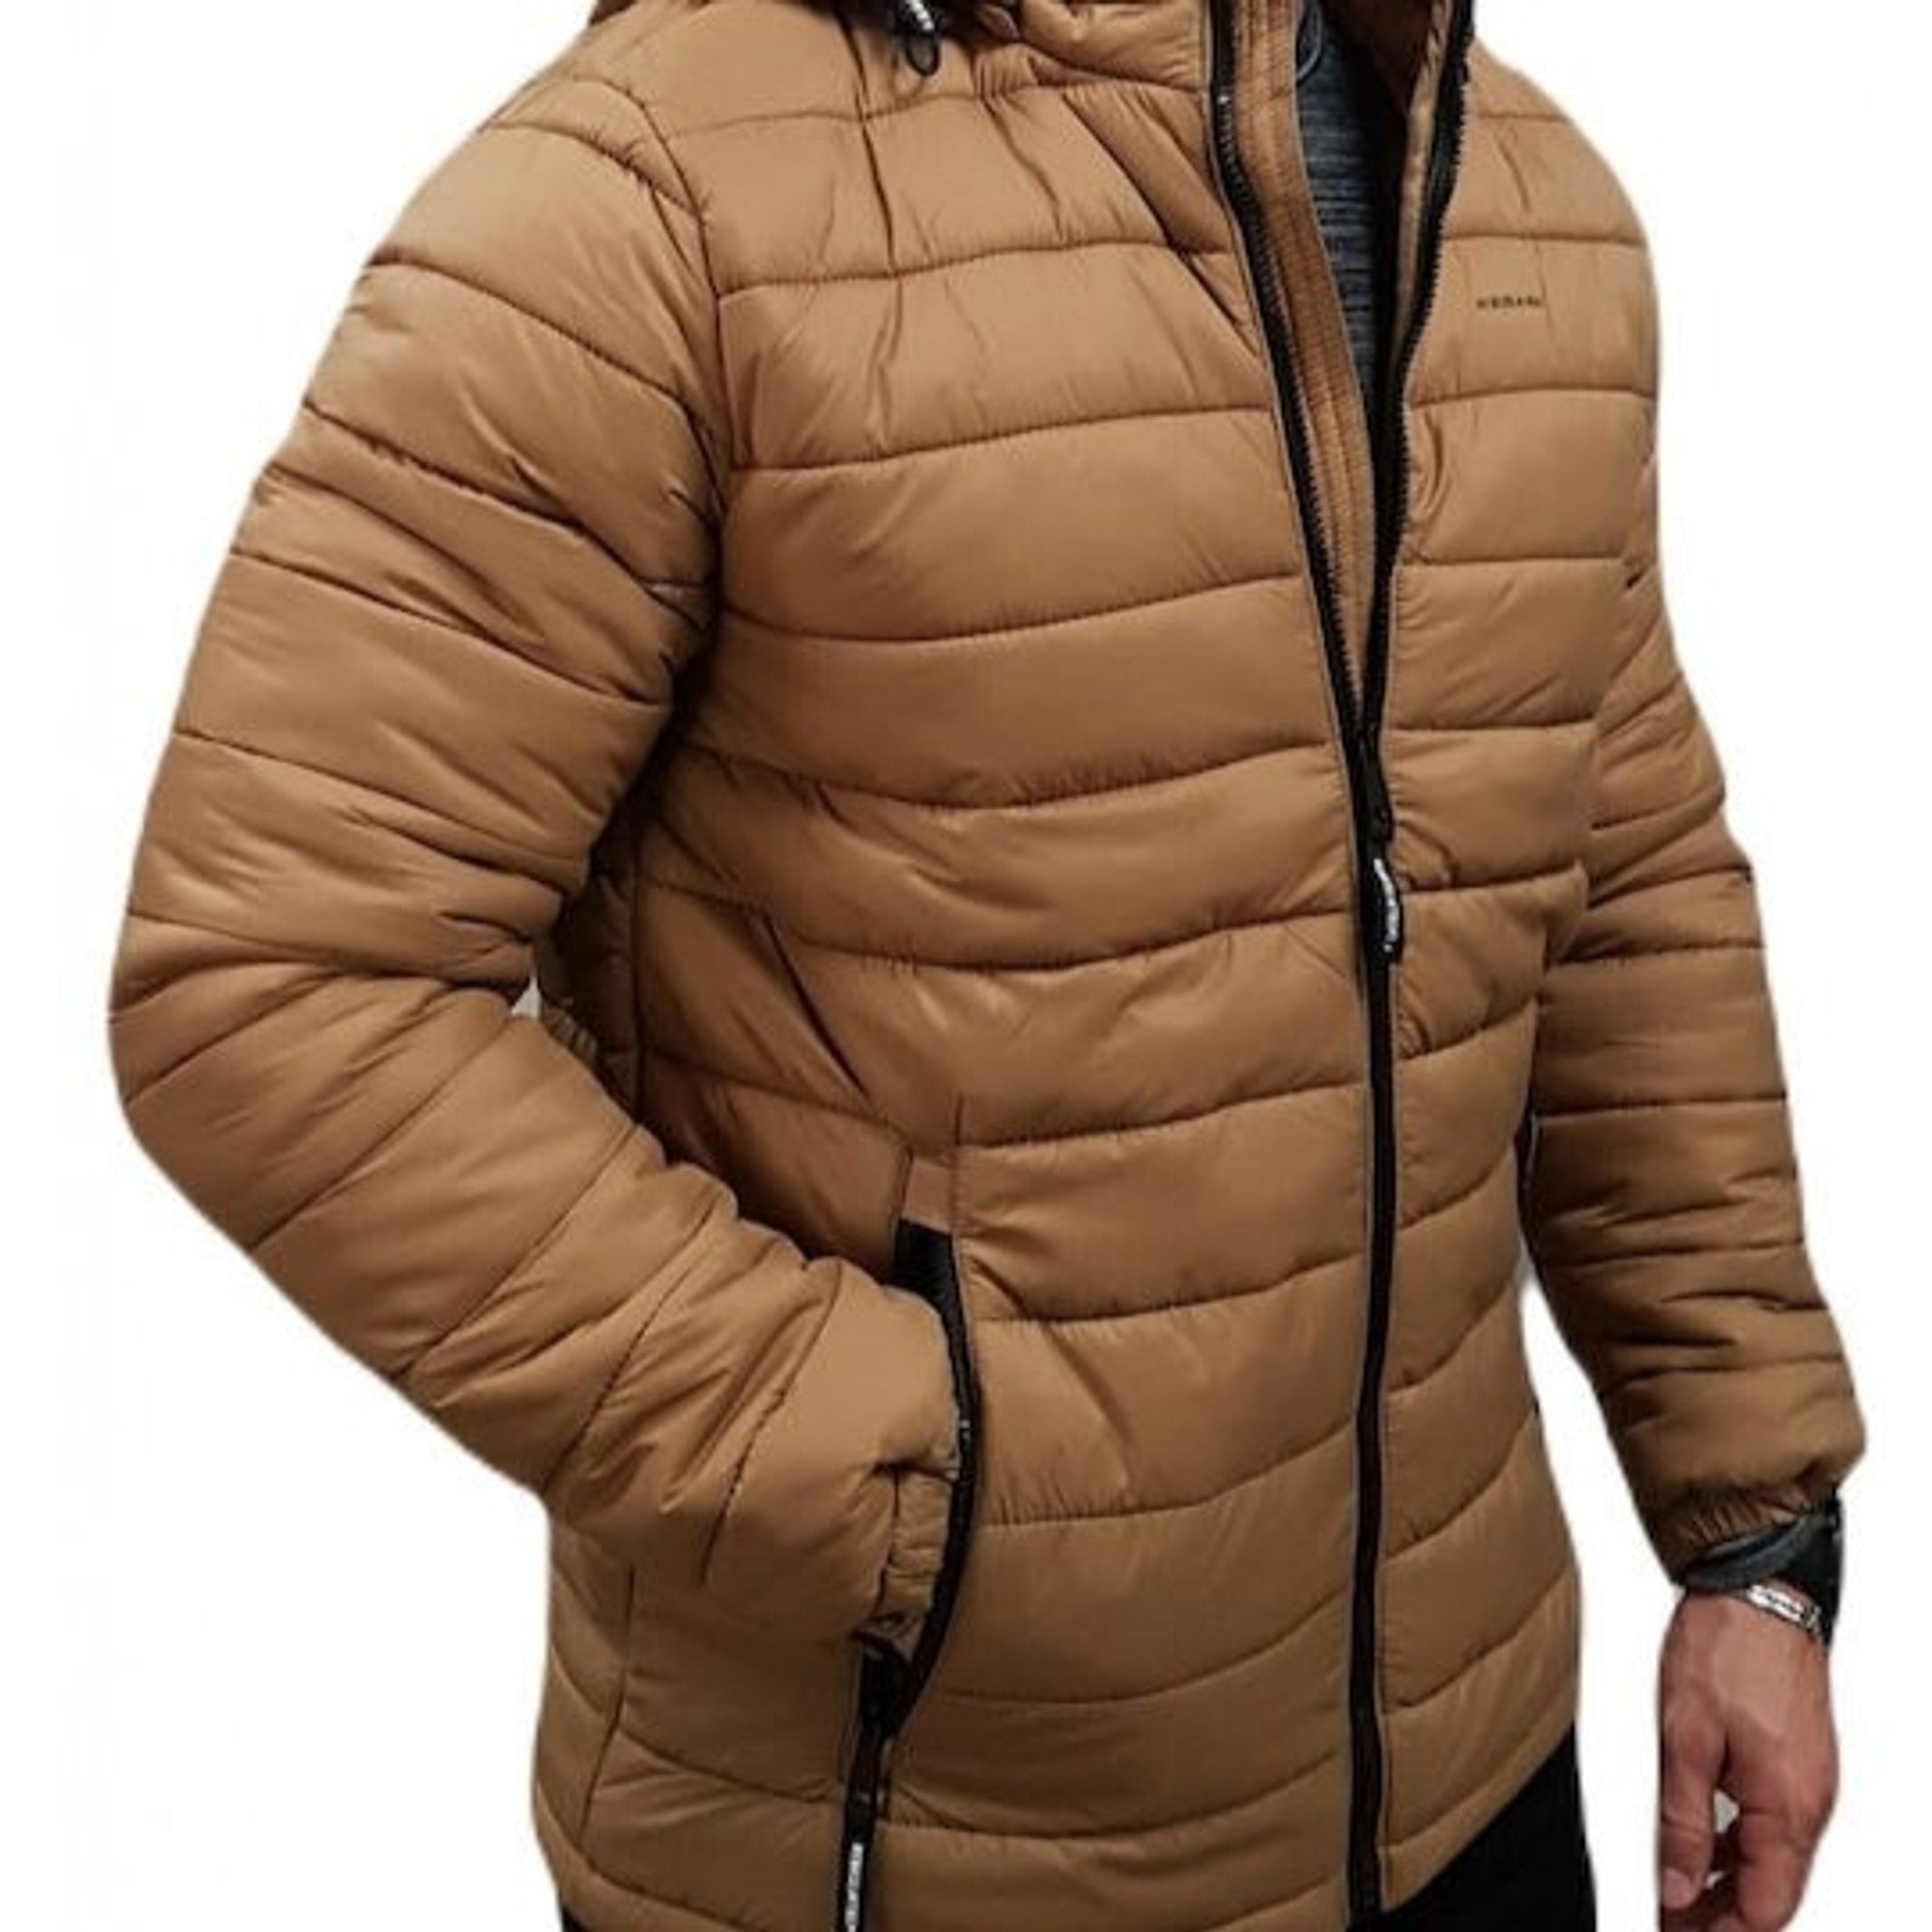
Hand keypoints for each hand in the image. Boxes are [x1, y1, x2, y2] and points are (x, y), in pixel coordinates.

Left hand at [1656, 1588, 1838, 1928]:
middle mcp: (1808, 1802)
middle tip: (1671, 1920)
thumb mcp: (1686, 1740)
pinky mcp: (1794, 1757)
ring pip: (1769, 1856)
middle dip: (1720, 1914)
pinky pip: (1770, 1819)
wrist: (1757, 1590)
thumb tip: (1677, 1885)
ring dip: (1726, 1879)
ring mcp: (1806, 1780)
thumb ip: (1683, 1821)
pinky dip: (1736, 1841)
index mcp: (1788, 1809)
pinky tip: (1702, 1840)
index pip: (1765, 1907)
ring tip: (1676, 1889)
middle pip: (1769, 1888)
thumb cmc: (1726, 1650)